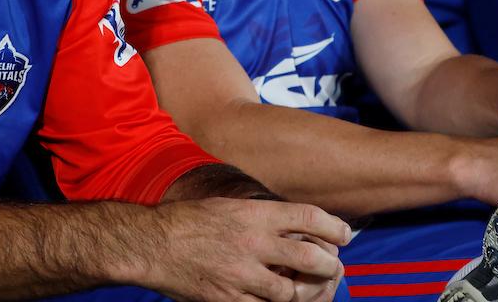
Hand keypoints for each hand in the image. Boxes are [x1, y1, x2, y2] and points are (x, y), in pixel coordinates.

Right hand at [145, 197, 349, 301]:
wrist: (153, 243)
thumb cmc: (190, 220)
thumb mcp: (230, 205)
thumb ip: (261, 215)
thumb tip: (293, 224)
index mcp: (255, 214)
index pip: (308, 217)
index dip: (333, 227)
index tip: (345, 235)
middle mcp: (253, 243)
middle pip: (309, 257)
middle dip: (328, 265)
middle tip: (332, 267)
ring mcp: (242, 274)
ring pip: (290, 291)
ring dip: (303, 292)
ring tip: (306, 289)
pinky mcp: (228, 299)